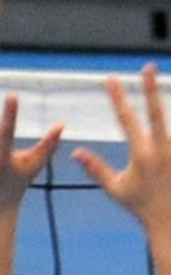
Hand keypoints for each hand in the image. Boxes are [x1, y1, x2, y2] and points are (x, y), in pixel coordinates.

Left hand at [0, 95, 63, 214]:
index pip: (7, 130)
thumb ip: (49, 144)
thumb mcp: (35, 163)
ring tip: (6, 153)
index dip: (11, 112)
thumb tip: (61, 123)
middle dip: (2, 118)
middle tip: (10, 97)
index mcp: (2, 158)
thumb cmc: (18, 180)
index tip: (14, 94)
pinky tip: (1, 155)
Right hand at [72, 64, 170, 238]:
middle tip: (149, 67)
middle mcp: (162, 152)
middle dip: (151, 90)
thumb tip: (75, 153)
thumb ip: (96, 168)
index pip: (126, 120)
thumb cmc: (144, 209)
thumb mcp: (116, 189)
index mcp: (140, 154)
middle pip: (156, 114)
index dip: (118, 98)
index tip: (112, 78)